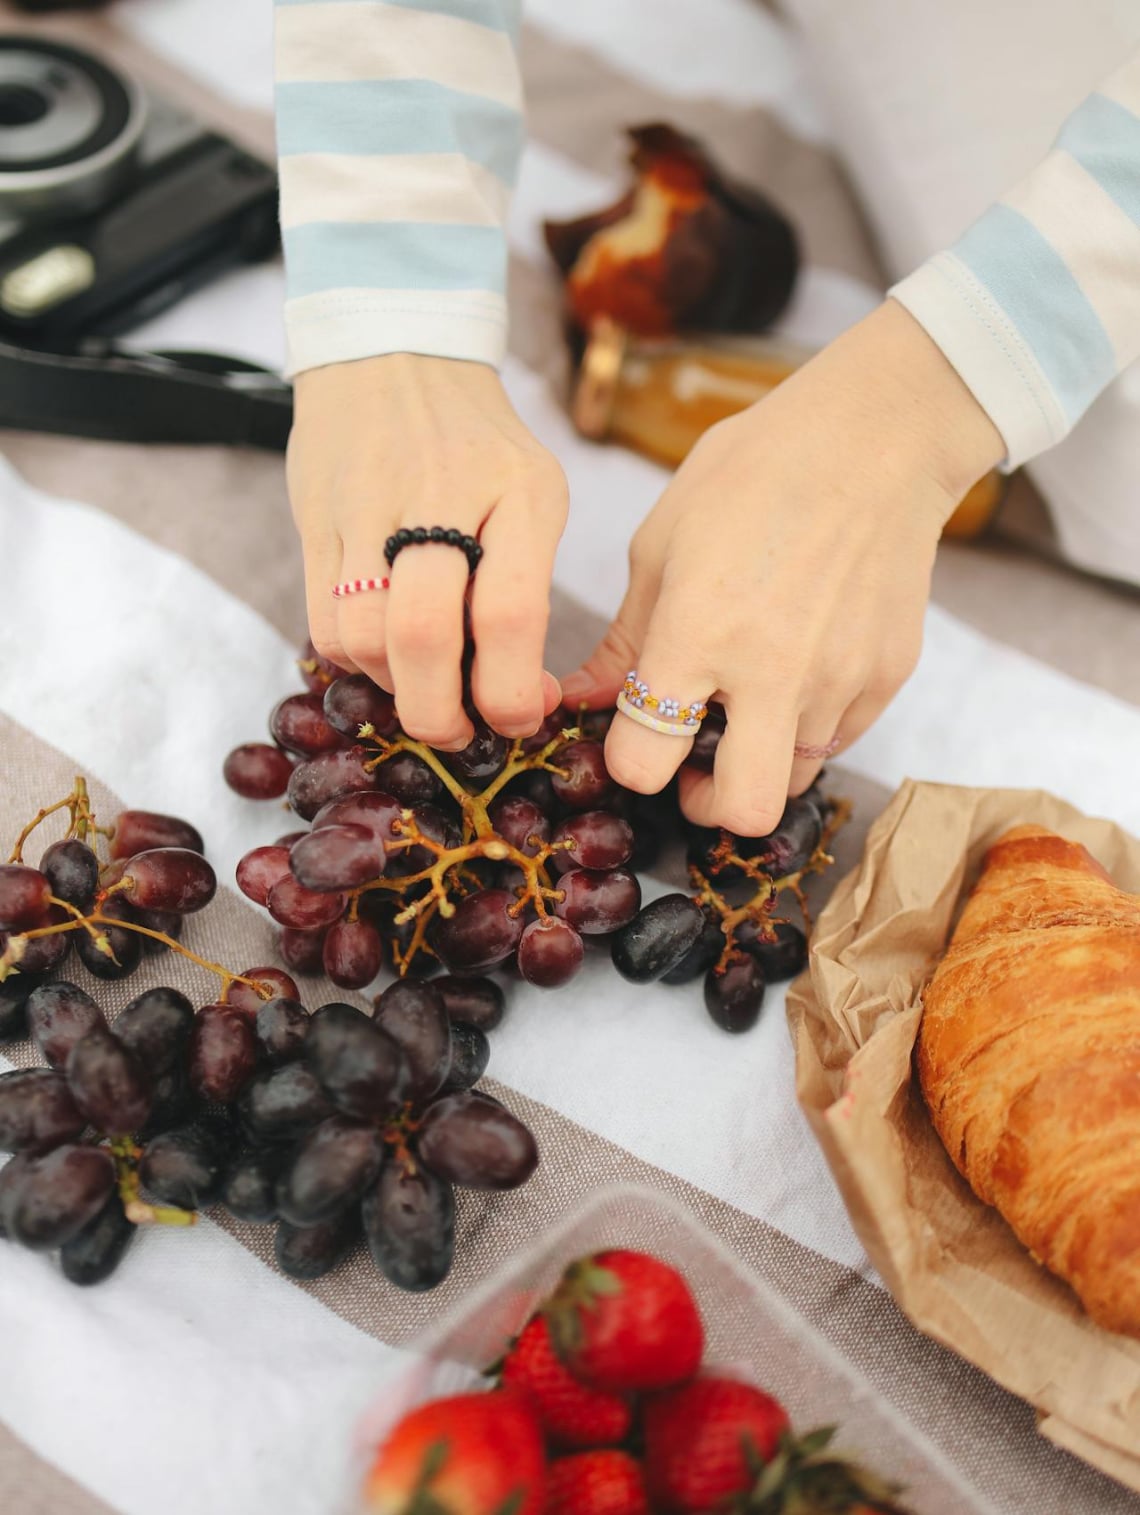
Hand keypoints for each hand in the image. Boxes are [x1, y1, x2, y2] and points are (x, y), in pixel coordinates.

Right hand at [287, 354, 567, 747]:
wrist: (392, 350)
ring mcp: (367, 506)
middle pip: (422, 636)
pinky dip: (355, 661)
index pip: (509, 612)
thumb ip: (526, 587)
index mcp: (517, 492)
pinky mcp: (315, 520)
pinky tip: (382, 651)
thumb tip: (522, 699)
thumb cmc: (477, 443)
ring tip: (421, 683)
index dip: (511, 690)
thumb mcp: (530, 494)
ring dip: (394, 687)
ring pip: (363, 638)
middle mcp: (439, 496)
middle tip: (458, 734)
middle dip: (439, 712)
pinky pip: (324, 623)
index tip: (519, 720)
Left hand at [560, 301, 1004, 834]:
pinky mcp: (888, 677)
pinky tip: (795, 672)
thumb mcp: (662, 544)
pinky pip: (840, 739)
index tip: (633, 739)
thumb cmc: (753, 473)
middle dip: (705, 803)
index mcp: (698, 635)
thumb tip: (584, 699)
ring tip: (748, 707)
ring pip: (793, 780)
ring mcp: (839, 682)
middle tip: (693, 766)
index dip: (628, 761)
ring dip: (759, 761)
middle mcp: (772, 673)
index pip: (645, 761)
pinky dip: (809, 726)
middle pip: (740, 810)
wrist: (874, 439)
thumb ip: (625, 639)